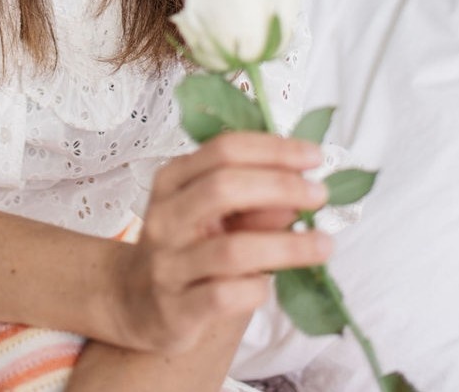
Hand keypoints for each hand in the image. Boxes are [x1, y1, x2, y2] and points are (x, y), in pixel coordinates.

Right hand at [111, 132, 330, 354]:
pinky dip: (257, 287)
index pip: (223, 149)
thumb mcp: (212, 214)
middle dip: (280, 186)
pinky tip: (270, 284)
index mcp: (173, 179)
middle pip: (223, 188)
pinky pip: (226, 296)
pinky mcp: (176, 308)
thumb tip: (299, 195)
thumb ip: (251, 202)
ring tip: (324, 244)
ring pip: (232, 249)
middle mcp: (165, 216)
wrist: (134, 299)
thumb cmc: (185, 245)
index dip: (273, 149)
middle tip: (319, 194)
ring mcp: (168, 263)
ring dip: (286, 245)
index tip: (313, 156)